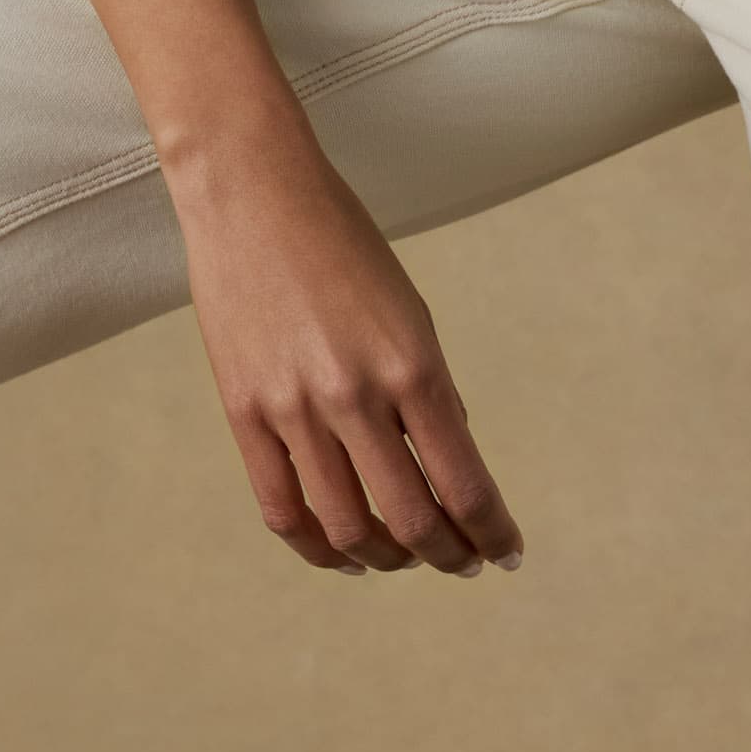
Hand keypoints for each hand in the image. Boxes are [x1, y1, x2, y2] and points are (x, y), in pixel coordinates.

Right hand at [169, 108, 524, 582]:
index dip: (492, 531)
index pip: (464, 483)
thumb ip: (428, 389)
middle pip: (409, 520)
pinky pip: (281, 509)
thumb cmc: (341, 239)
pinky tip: (344, 552)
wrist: (252, 191)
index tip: (507, 551)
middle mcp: (354, 395)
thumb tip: (447, 462)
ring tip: (405, 558)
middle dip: (446, 554)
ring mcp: (293, 408)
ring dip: (386, 559)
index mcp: (411, 363)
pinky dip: (318, 547)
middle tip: (463, 560)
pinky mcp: (244, 412)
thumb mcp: (409, 308)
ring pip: (345, 528)